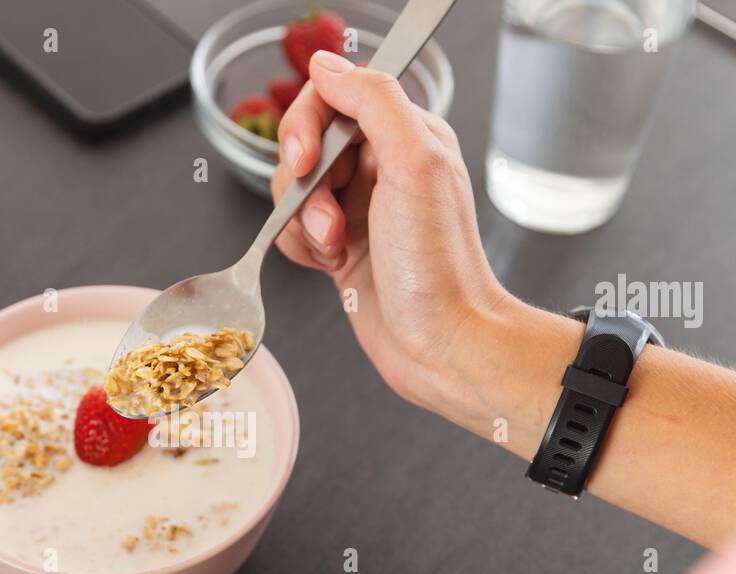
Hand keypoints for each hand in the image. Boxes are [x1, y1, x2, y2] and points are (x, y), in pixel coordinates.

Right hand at [272, 50, 506, 407]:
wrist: (443, 346)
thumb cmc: (439, 269)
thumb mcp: (414, 163)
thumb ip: (372, 100)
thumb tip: (327, 65)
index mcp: (406, 135)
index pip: (334, 96)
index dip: (307, 124)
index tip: (305, 159)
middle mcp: (381, 167)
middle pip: (305, 143)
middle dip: (303, 184)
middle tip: (327, 217)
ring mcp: (359, 209)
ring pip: (292, 190)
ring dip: (302, 222)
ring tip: (336, 246)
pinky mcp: (341, 248)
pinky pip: (292, 231)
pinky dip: (298, 248)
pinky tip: (330, 265)